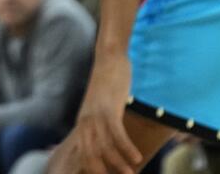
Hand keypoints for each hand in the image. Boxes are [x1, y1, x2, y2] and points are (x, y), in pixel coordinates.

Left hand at [73, 52, 141, 173]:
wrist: (109, 57)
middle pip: (90, 156)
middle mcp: (85, 122)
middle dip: (104, 172)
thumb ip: (100, 121)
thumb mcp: (100, 105)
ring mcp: (96, 115)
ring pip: (104, 148)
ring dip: (119, 164)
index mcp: (82, 123)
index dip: (93, 170)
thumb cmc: (107, 81)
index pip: (83, 155)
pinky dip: (126, 148)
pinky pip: (117, 134)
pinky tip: (137, 157)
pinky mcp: (109, 108)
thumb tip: (107, 135)